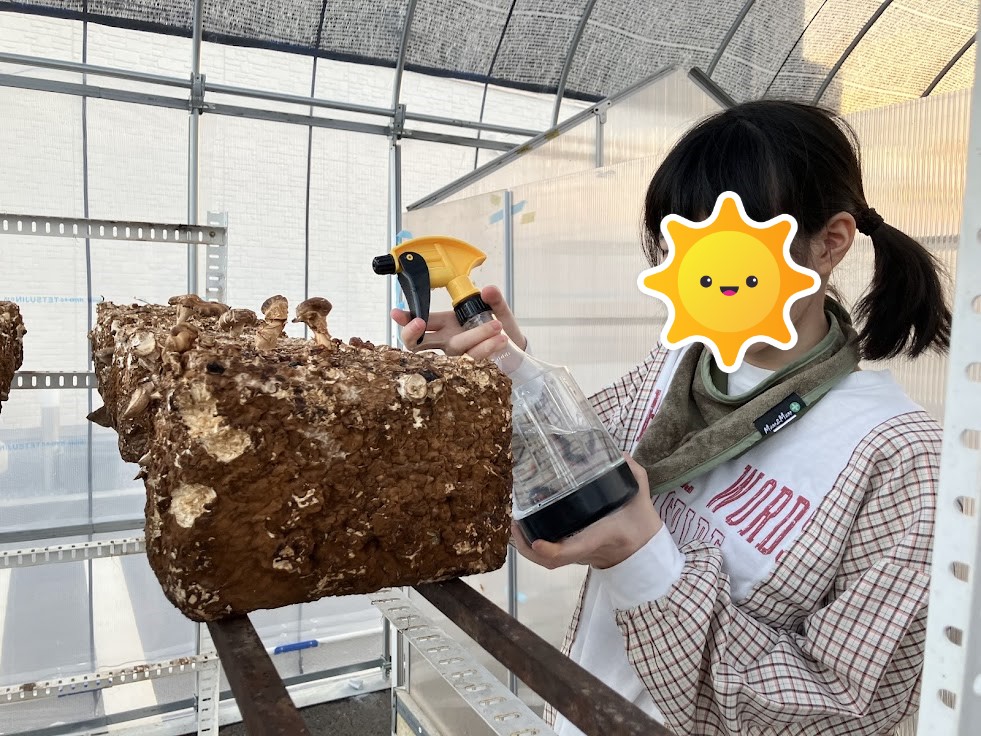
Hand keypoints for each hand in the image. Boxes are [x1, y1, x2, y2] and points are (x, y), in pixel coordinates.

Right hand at [391, 285, 526, 357]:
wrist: (514, 351)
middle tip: (419, 322)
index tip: (396, 313)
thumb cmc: (498, 329)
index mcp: (446, 324)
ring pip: (456, 348)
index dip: (406, 319)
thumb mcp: (497, 310)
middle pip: (418, 344)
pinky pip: (474, 358)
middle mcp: (447, 341)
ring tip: (496, 325)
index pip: (421, 322)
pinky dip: (486, 348)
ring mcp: (457, 355)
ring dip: (475, 336)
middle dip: (412, 334)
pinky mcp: (471, 366)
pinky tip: (499, 339)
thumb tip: (488, 289)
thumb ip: (494, 299)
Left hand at [511, 455, 662, 569]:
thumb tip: (619, 454)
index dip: (554, 550)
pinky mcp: (574, 556)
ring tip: (514, 521)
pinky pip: (549, 558)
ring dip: (526, 547)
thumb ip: (633, 475)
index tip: (537, 542)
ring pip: (547, 563)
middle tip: (514, 520)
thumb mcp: (640, 498)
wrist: (644, 550)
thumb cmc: (639, 524)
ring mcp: (578, 556)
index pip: (575, 549)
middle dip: (528, 547)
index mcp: (601, 536)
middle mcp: (585, 550)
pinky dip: (532, 547)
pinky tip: (524, 526)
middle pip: (552, 561)